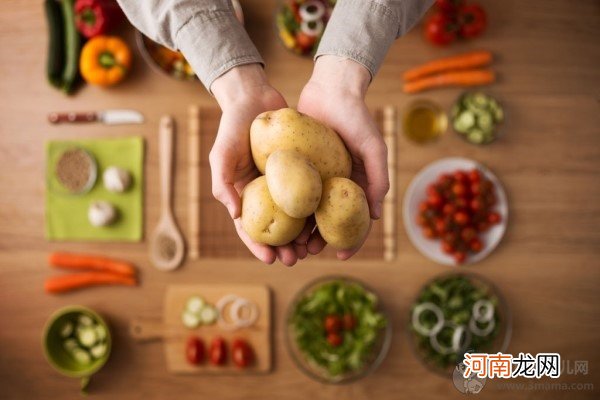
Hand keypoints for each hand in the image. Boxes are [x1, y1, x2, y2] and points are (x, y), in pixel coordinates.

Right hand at [210, 64, 306, 265]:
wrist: (255, 97)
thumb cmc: (233, 126)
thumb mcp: (221, 154)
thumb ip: (222, 183)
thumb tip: (236, 216)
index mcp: (244, 194)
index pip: (249, 228)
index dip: (258, 246)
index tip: (270, 260)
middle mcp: (264, 193)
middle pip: (275, 228)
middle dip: (284, 247)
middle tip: (296, 259)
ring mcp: (283, 183)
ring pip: (295, 216)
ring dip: (302, 235)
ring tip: (312, 249)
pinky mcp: (301, 170)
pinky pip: (309, 193)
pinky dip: (316, 209)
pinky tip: (326, 222)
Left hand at [297, 55, 389, 259]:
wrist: (330, 88)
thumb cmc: (356, 117)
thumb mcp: (373, 147)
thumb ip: (378, 178)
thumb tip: (376, 216)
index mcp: (356, 185)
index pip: (356, 220)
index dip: (351, 241)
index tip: (341, 256)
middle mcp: (336, 185)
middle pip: (327, 221)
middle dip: (317, 241)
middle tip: (305, 253)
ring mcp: (317, 177)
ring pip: (306, 211)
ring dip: (299, 230)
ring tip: (289, 244)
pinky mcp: (298, 167)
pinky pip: (291, 191)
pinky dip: (286, 208)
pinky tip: (275, 220)